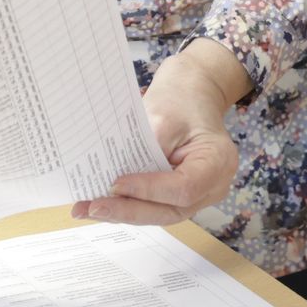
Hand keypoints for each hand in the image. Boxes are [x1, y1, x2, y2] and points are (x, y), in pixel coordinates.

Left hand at [75, 40, 249, 224]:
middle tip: (94, 207)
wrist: (192, 93)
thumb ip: (145, 151)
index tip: (116, 184)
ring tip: (88, 209)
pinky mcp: (182, 195)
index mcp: (218, 161)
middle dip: (129, 211)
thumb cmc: (180, 99)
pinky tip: (101, 205)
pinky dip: (129, 206)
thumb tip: (114, 182)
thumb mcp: (162, 116)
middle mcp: (214, 186)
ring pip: (161, 213)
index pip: (184, 188)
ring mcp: (200, 195)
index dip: (148, 190)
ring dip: (123, 213)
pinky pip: (157, 206)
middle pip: (171, 210)